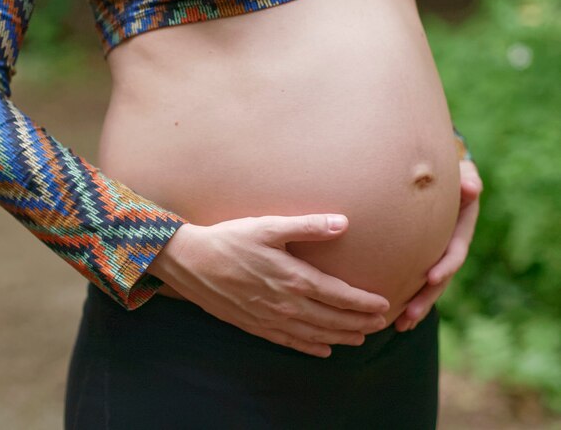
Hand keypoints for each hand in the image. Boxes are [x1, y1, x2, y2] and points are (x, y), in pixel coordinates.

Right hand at [148, 214, 389, 357]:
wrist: (191, 262)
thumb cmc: (230, 240)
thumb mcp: (269, 226)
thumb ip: (308, 226)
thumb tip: (343, 222)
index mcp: (294, 278)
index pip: (340, 295)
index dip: (364, 303)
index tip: (384, 305)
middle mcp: (286, 304)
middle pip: (332, 319)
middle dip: (359, 324)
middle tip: (380, 325)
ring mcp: (270, 318)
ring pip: (314, 334)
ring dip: (340, 337)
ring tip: (360, 339)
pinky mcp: (255, 325)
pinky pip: (289, 342)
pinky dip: (310, 348)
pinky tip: (323, 351)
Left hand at [394, 160, 482, 331]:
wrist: (436, 179)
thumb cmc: (450, 174)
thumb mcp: (463, 173)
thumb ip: (468, 179)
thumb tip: (471, 188)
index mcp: (460, 231)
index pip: (454, 252)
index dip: (446, 265)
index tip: (432, 277)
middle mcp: (447, 248)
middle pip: (439, 279)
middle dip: (426, 298)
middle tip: (409, 316)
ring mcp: (433, 256)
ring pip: (425, 286)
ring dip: (415, 306)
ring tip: (400, 325)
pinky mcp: (417, 258)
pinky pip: (411, 279)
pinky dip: (403, 295)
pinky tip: (390, 313)